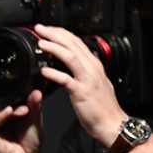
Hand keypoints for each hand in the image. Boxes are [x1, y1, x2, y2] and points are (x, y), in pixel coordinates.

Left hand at [33, 24, 126, 145]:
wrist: (112, 123)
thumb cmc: (103, 107)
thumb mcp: (98, 82)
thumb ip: (91, 69)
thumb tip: (86, 57)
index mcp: (94, 65)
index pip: (77, 42)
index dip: (62, 34)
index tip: (49, 29)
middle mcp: (92, 69)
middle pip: (73, 44)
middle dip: (55, 34)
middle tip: (40, 29)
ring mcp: (87, 79)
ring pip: (70, 57)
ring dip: (55, 48)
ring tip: (41, 43)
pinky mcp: (81, 92)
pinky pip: (66, 79)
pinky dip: (55, 73)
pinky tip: (44, 70)